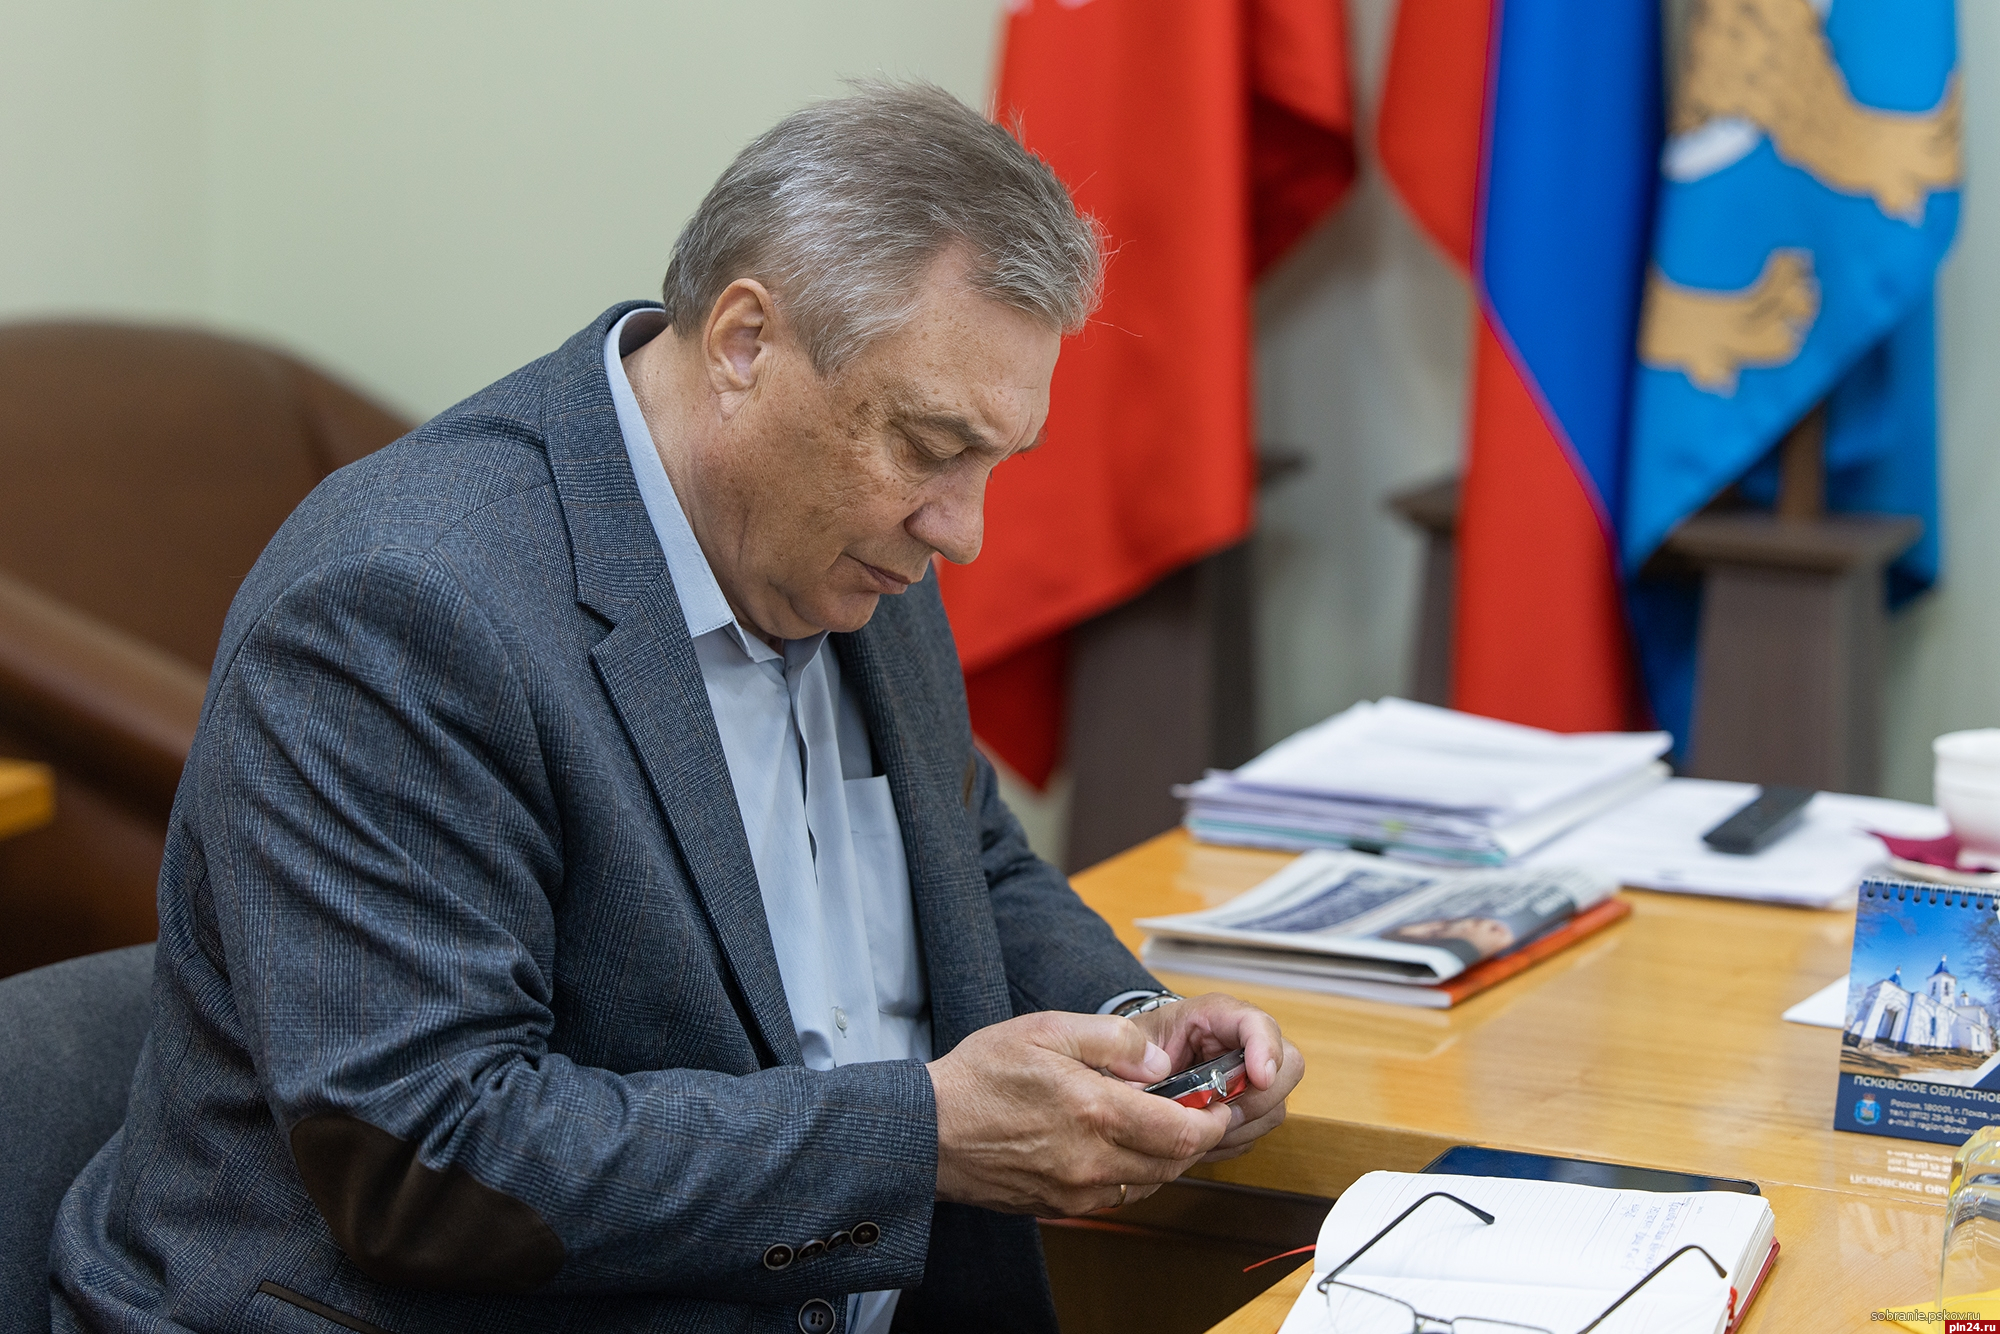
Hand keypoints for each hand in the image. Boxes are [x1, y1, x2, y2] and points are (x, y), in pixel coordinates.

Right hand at [927, 1011, 1232, 1216]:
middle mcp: (1092, 1160)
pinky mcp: (1061, 1206)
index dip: (1212, 1121)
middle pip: (1174, 1164)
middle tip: (1197, 1112)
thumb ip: (1111, 1039)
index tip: (1217, 1104)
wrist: (929, 1130)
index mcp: (1095, 1111)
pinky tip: (1121, 1148)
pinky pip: (1117, 1196)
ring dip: (1166, 1160)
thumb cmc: (980, 1077)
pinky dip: (1133, 1175)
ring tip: (1159, 1126)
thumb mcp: (1045, 1030)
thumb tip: (1157, 1059)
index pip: (1182, 1133)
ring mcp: (1076, 1189)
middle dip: (1195, 1140)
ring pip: (1148, 1184)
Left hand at [1128, 993, 1302, 1162]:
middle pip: (1288, 1066)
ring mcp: (1252, 1074)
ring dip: (1242, 1125)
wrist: (1135, 1061)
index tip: (1260, 1077)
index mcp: (1215, 1016)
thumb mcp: (1130, 1042)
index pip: (1258, 1023)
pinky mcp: (1250, 1103)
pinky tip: (1203, 1137)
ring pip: (1276, 1105)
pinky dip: (1233, 1139)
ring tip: (1201, 1128)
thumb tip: (1153, 1072)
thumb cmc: (1137, 1046)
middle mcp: (1243, 1042)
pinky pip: (1259, 1129)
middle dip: (1256, 1098)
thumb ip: (1136, 1052)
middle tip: (1218, 1113)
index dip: (1265, 1048)